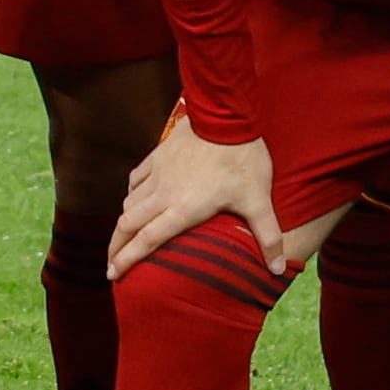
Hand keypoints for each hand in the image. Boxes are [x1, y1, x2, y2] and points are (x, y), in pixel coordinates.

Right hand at [110, 121, 289, 275]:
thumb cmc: (243, 159)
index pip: (147, 241)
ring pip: (129, 203)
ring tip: (121, 238)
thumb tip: (278, 270)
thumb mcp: (258, 200)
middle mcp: (163, 194)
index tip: (113, 275)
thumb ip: (268, 236)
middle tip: (111, 266)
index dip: (127, 260)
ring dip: (122, 224)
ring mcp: (158, 173)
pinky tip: (133, 198)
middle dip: (116, 248)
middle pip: (128, 226)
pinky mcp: (158, 156)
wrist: (225, 114)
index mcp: (183, 209)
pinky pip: (136, 179)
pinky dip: (131, 194)